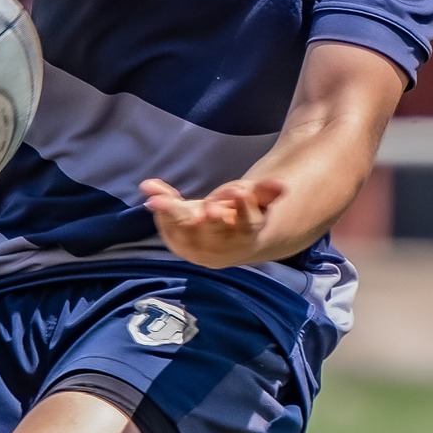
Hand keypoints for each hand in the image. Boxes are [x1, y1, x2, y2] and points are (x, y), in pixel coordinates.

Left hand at [141, 174, 285, 267]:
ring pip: (184, 233)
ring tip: (158, 199)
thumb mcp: (256, 203)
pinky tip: (151, 188)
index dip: (243, 208)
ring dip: (171, 214)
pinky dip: (159, 209)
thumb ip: (266, 192)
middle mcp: (221, 246)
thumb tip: (281, 184)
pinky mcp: (178, 243)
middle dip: (211, 221)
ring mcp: (197, 248)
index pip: (247, 223)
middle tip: (207, 207)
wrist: (225, 244)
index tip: (238, 192)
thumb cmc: (242, 217)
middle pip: (214, 234)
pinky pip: (167, 227)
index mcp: (245, 235)